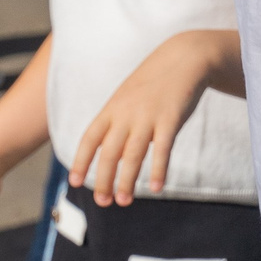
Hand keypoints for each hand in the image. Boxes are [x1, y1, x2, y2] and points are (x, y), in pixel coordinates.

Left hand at [70, 30, 230, 205]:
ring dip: (127, 180)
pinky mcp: (170, 119)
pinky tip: (155, 187)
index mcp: (112, 108)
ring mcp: (148, 116)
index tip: (76, 182)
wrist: (184, 58)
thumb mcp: (128, 97)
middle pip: (109, 152)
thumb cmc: (153, 82)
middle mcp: (126, 114)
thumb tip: (112, 156)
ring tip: (123, 201)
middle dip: (103, 179)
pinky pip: (162, 149)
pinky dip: (158, 169)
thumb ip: (117, 123)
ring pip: (133, 154)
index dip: (81, 161)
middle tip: (103, 202)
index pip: (90, 139)